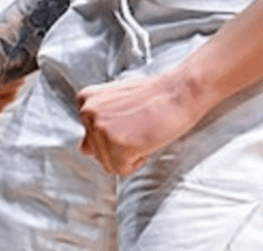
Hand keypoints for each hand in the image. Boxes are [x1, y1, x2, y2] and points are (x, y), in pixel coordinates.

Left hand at [76, 70, 208, 175]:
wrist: (179, 92)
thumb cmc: (155, 95)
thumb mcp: (117, 101)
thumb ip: (99, 121)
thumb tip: (83, 148)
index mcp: (86, 99)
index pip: (90, 135)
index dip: (115, 132)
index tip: (130, 121)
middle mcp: (87, 112)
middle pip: (97, 151)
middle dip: (118, 146)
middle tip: (139, 127)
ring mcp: (99, 128)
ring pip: (108, 163)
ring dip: (128, 154)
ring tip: (142, 132)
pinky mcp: (114, 144)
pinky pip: (121, 170)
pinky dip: (137, 161)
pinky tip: (146, 140)